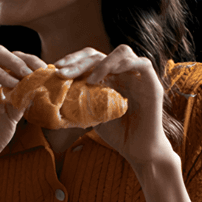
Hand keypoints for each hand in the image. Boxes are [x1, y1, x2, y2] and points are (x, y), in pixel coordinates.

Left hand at [53, 45, 172, 164]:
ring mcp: (139, 76)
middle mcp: (124, 72)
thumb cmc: (114, 132)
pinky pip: (143, 63)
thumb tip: (48, 89)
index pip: (90, 56)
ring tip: (88, 80)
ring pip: (122, 52)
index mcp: (109, 76)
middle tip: (63, 73)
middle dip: (79, 61)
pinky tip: (104, 79)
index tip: (56, 69)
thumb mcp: (89, 111)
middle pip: (101, 53)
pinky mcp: (153, 84)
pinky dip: (122, 65)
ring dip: (101, 63)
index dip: (73, 59)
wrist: (137, 150)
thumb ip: (76, 97)